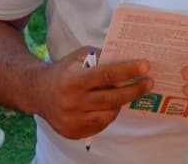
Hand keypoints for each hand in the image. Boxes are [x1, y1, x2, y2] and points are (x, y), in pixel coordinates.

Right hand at [33, 46, 152, 138]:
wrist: (37, 92)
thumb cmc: (64, 70)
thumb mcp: (80, 56)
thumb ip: (102, 56)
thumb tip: (129, 58)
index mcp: (73, 81)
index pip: (106, 75)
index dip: (128, 71)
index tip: (146, 66)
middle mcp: (71, 103)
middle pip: (112, 98)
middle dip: (135, 89)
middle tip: (150, 81)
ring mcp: (72, 120)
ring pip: (109, 114)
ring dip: (122, 102)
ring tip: (130, 92)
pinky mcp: (73, 132)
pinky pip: (101, 124)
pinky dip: (110, 114)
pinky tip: (113, 104)